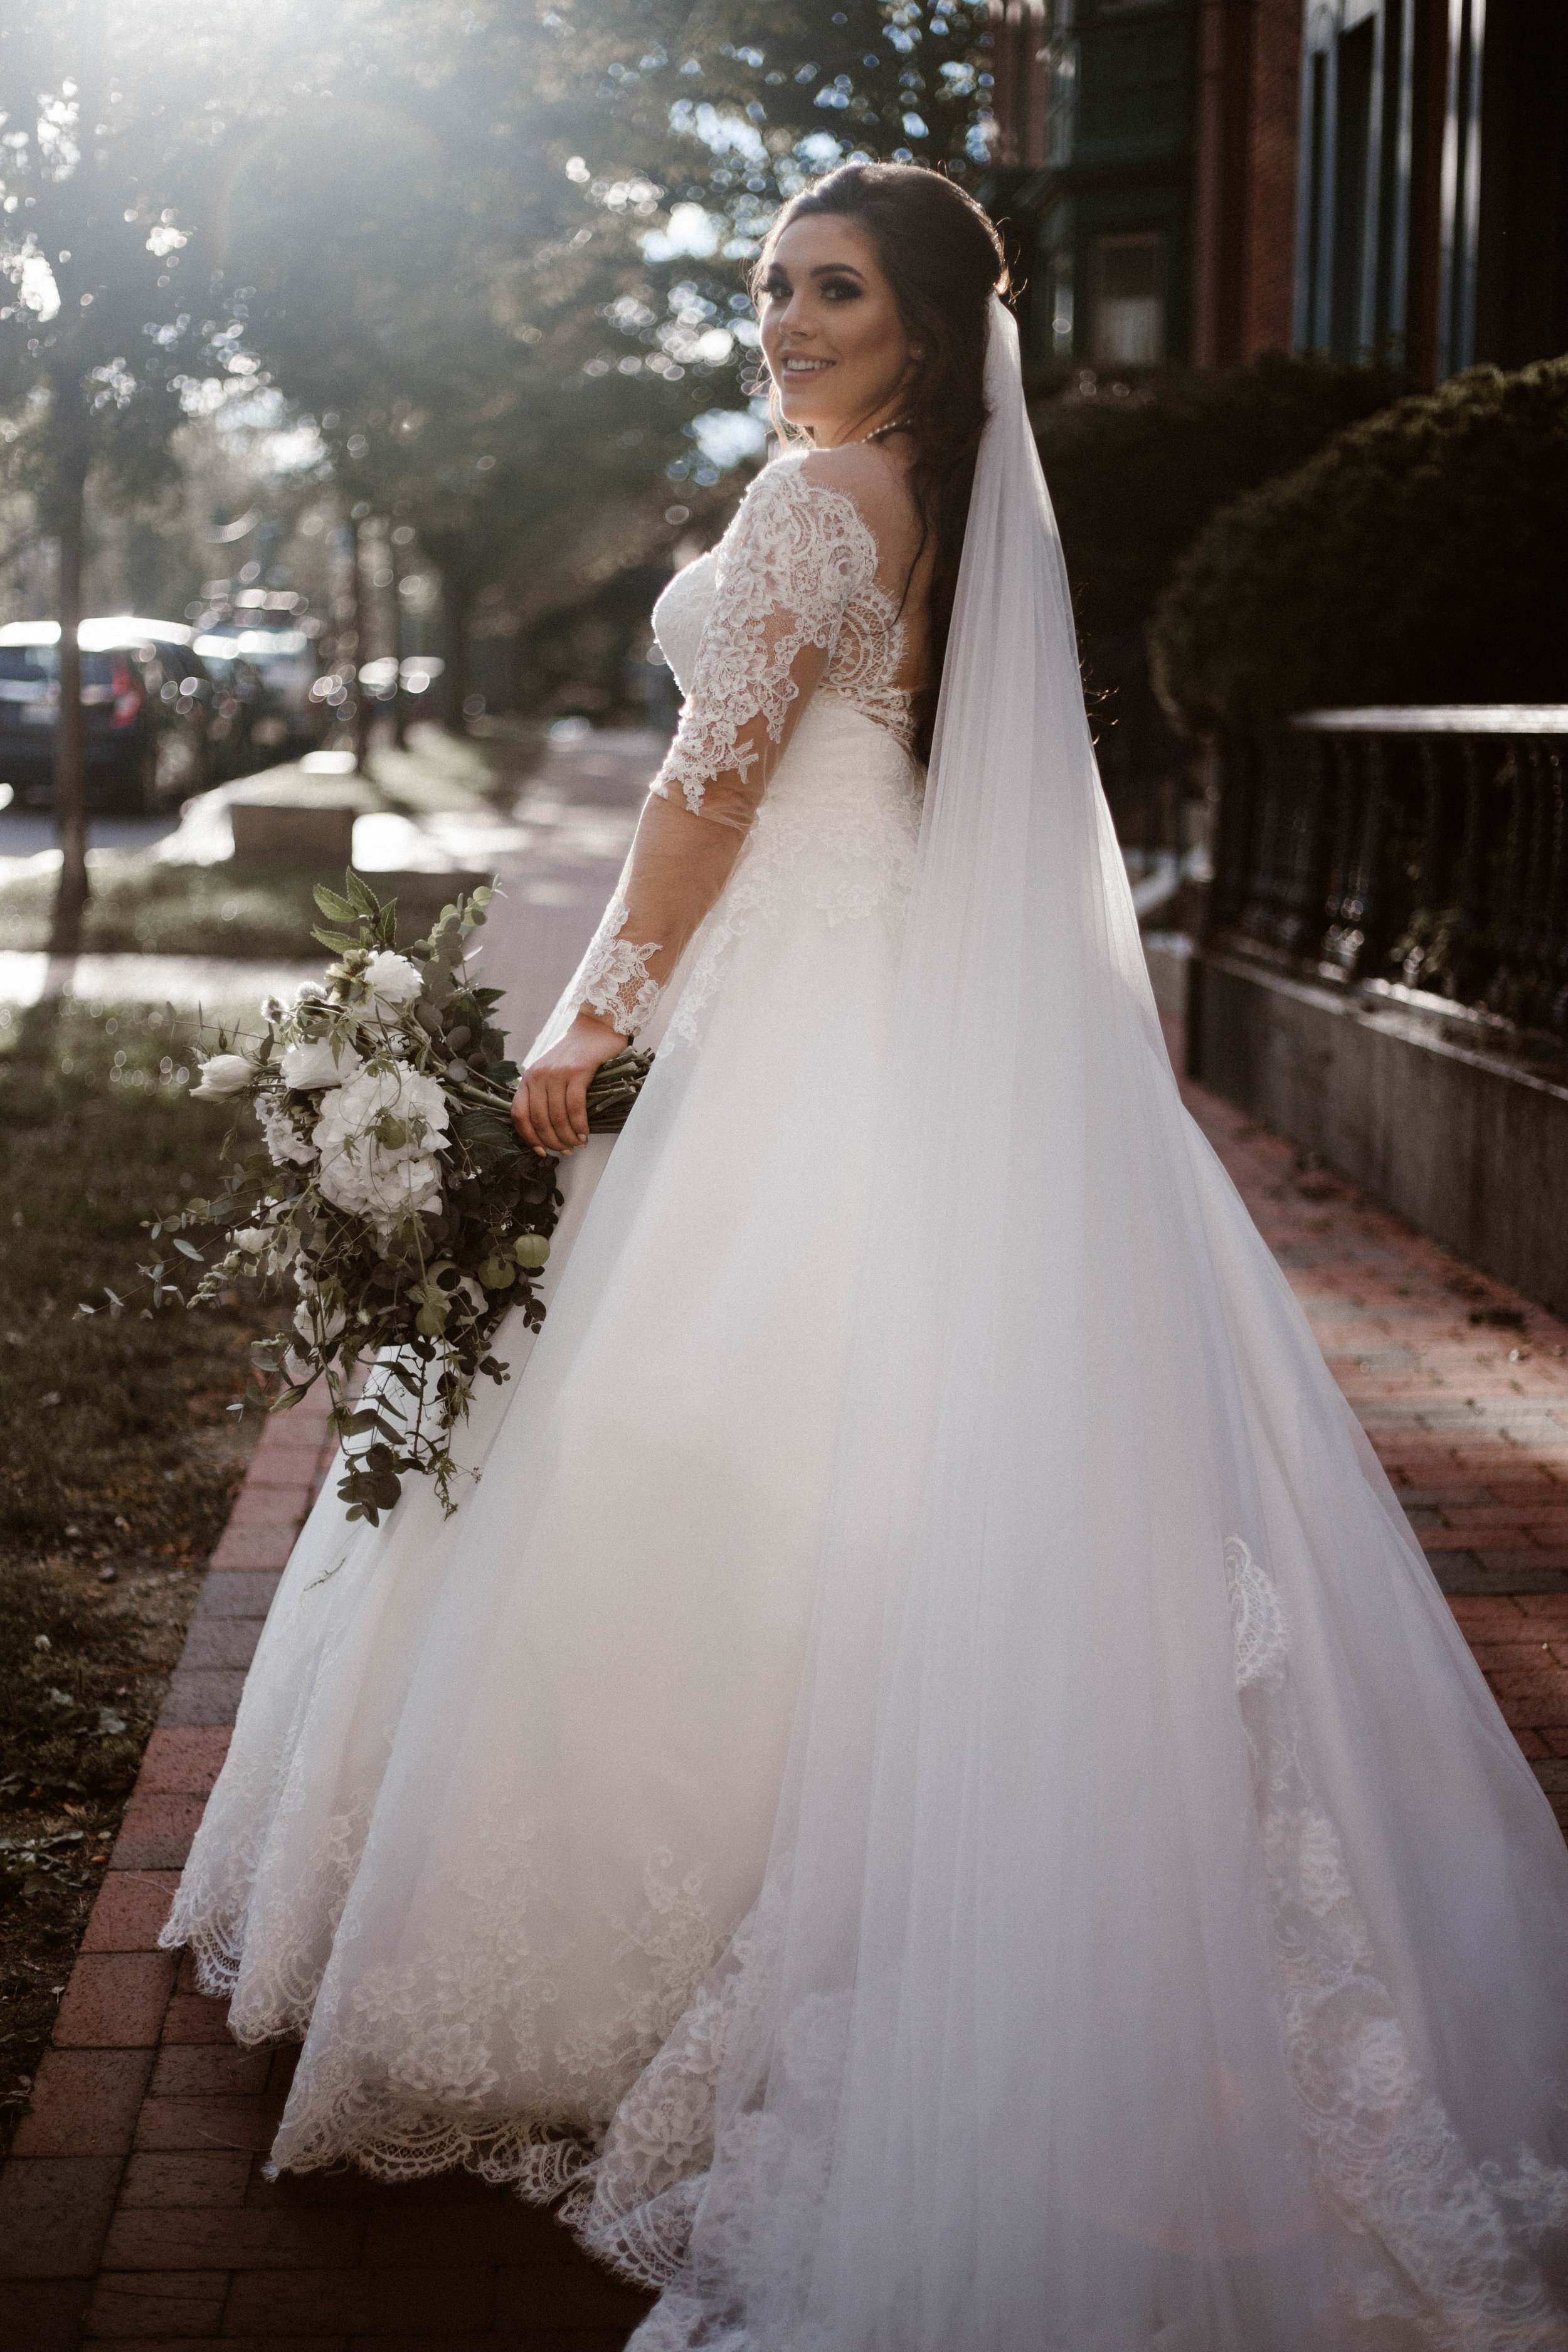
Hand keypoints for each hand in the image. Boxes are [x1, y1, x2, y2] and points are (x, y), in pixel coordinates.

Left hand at [512, 1010, 626, 1154]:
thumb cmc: (576, 1055)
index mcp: (528, 1078)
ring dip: (568, 1136)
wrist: (596, 1028)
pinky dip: (579, 1125)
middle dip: (553, 1141)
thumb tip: (549, 1130)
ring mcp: (556, 1073)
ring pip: (557, 1116)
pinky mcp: (576, 1072)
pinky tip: (585, 1133)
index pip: (520, 1114)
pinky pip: (574, 1106)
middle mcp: (538, 1075)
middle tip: (566, 1152)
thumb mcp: (551, 1072)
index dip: (529, 1138)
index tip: (542, 1152)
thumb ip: (545, 1094)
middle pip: (539, 1119)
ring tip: (578, 1145)